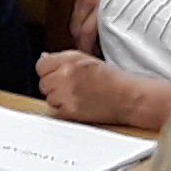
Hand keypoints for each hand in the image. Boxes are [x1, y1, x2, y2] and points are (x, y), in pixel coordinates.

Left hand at [38, 49, 155, 128]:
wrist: (128, 98)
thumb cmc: (113, 80)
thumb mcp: (87, 60)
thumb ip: (63, 59)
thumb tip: (44, 59)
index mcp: (71, 60)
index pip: (41, 65)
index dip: (48, 71)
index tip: (55, 75)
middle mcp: (67, 75)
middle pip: (43, 82)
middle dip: (54, 85)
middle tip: (70, 87)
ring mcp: (67, 93)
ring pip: (49, 98)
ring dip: (59, 98)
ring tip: (76, 96)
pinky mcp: (71, 111)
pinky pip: (57, 111)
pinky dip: (65, 110)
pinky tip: (79, 104)